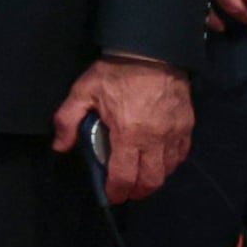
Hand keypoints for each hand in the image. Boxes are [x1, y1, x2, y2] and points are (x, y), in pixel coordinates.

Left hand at [58, 55, 192, 201]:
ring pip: (168, 170)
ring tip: (142, 178)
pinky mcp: (187, 125)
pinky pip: (181, 154)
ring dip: (154, 179)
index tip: (112, 196)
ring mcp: (174, 133)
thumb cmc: (116, 71)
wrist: (153, 50)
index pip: (125, 177)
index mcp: (129, 134)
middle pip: (151, 180)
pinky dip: (170, 164)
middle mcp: (155, 139)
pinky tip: (160, 161)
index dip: (117, 191)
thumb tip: (59, 146)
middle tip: (127, 191)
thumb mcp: (83, 91)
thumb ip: (67, 120)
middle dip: (137, 191)